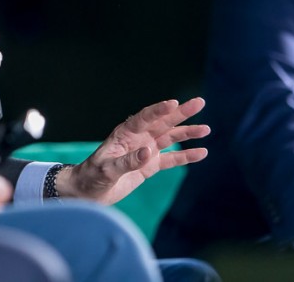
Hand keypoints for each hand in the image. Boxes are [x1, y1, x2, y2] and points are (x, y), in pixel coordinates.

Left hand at [56, 97, 209, 203]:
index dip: (159, 110)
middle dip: (181, 113)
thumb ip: (127, 162)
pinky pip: (171, 159)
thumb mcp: (107, 170)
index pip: (144, 118)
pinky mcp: (149, 165)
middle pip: (162, 123)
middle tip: (199, 102)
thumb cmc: (92, 177)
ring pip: (170, 138)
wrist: (88, 191)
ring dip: (187, 133)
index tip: (174, 103)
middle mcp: (137, 138)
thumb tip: (149, 152)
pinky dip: (186, 156)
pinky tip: (201, 152)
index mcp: (124, 134)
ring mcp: (145, 151)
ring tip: (206, 129)